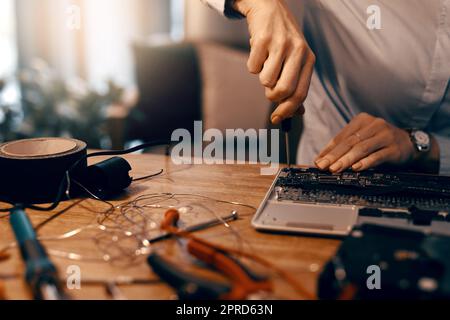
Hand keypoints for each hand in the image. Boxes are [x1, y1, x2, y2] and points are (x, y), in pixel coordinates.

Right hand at [234, 0, 314, 123]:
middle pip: (284, 91)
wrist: (268, 7)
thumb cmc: (282, 39)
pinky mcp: (262, 39)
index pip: (300, 94)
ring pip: (266, 81)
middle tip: (269, 90)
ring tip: (266, 63)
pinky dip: (252, 65)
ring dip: (262, 78)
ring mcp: (280, 44)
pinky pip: (253, 68)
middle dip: (272, 97)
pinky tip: (258, 52)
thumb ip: (296, 84)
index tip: (276, 119)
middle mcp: (298, 51)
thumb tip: (297, 113)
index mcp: (308, 59)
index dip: (287, 111)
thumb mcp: (295, 59)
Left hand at [315, 113, 419, 172]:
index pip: (341, 136)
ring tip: (335, 169)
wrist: (410, 144)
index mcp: (362, 120)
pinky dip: (366, 162)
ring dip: (346, 160)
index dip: (328, 150)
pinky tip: (356, 168)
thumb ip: (346, 146)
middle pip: (349, 142)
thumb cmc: (380, 142)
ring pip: (361, 148)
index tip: (317, 161)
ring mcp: (385, 135)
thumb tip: (323, 159)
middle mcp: (373, 125)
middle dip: (334, 156)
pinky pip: (377, 156)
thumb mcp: (363, 139)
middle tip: (323, 166)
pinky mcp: (394, 148)